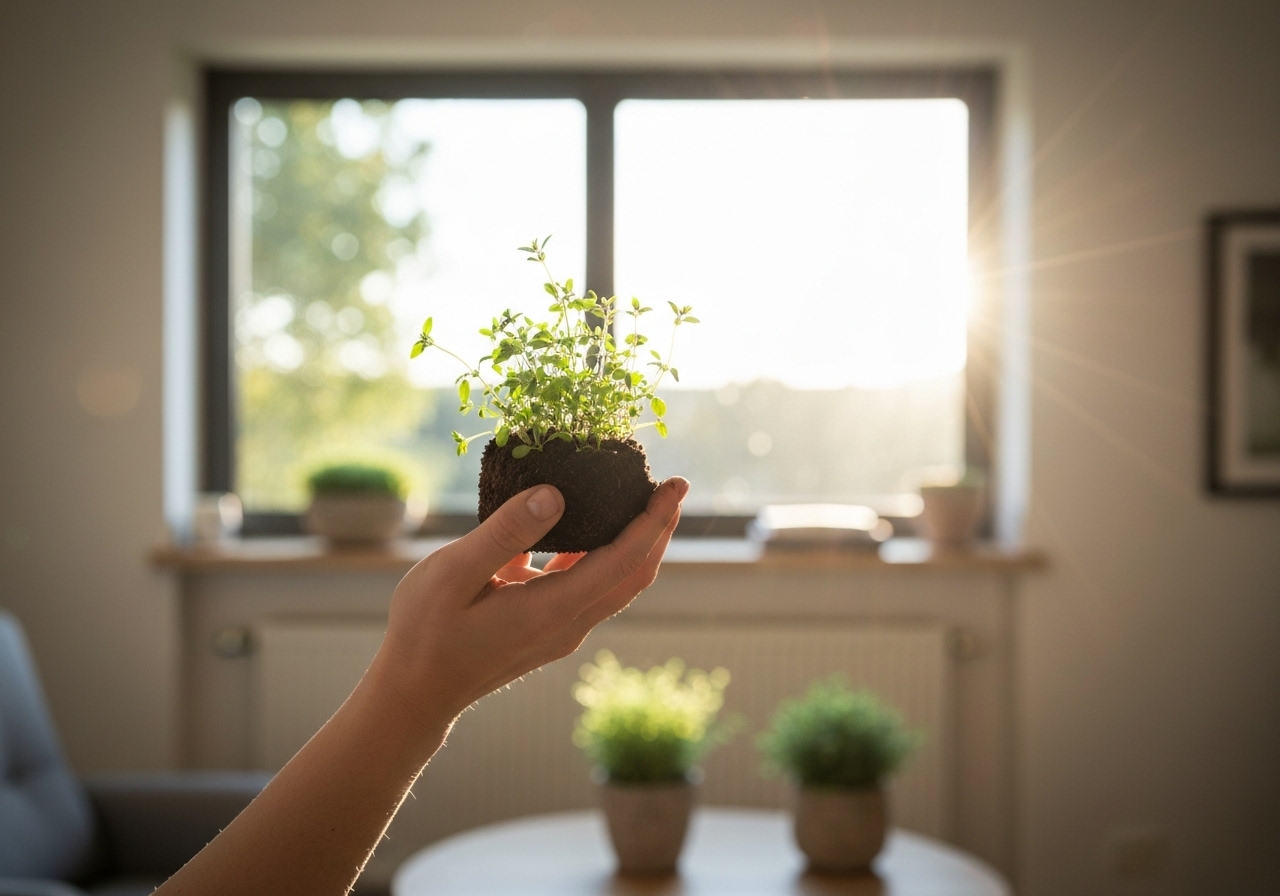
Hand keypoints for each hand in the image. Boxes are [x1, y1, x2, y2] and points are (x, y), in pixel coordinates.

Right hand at [374, 477, 687, 728]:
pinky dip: (599, 553)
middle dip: (658, 529)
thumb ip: (506, 532)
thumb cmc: (426, 632)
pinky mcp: (548, 628)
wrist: (416, 692)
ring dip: (633, 542)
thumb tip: (556, 494)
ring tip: (637, 498)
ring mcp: (561, 630)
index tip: (676, 484)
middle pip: (635, 574)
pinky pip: (588, 586)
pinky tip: (583, 524)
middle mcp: (569, 624)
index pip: (625, 561)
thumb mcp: (454, 572)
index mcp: (553, 609)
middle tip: (673, 485)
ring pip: (615, 582)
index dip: (655, 521)